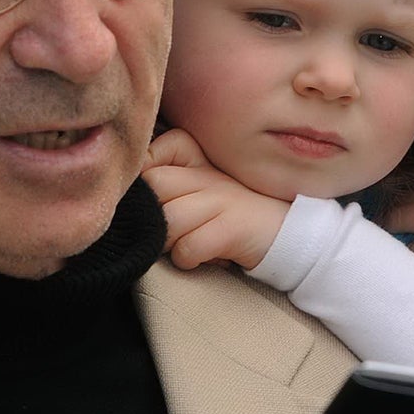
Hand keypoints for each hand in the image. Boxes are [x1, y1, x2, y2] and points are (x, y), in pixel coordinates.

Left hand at [143, 129, 289, 271]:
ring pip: (168, 219)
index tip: (153, 199)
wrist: (286, 233)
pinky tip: (202, 256)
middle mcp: (209, 175)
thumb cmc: (232, 215)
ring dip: (168, 242)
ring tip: (184, 244)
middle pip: (154, 186)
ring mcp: (222, 199)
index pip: (153, 154)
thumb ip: (168, 182)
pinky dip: (188, 259)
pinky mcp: (232, 228)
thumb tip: (127, 200)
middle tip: (163, 230)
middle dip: (150, 216)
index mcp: (198, 160)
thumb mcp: (201, 189)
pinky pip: (189, 247)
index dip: (143, 176)